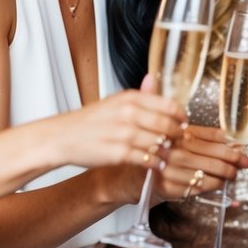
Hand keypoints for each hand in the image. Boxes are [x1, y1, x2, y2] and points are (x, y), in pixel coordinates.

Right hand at [57, 84, 184, 172]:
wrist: (63, 137)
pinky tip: (156, 164)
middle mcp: (129, 114)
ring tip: (169, 154)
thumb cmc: (89, 121)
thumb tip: (156, 83)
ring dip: (168, 150)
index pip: (169, 105)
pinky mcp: (119, 153)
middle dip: (178, 135)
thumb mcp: (115, 102)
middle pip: (168, 125)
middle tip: (181, 141)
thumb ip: (139, 96)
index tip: (184, 123)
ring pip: (160, 143)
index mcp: (130, 98)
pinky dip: (156, 163)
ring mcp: (124, 134)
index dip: (181, 117)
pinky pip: (148, 159)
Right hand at [155, 124, 247, 201]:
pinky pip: (197, 188)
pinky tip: (218, 184)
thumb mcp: (183, 136)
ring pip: (208, 174)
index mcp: (181, 134)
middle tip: (245, 164)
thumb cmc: (165, 152)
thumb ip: (207, 135)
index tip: (245, 153)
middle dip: (234, 162)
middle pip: (215, 156)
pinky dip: (212, 187)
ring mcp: (172, 170)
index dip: (234, 147)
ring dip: (225, 176)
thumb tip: (232, 139)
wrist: (138, 172)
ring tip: (232, 175)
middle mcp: (176, 150)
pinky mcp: (169, 187)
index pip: (215, 139)